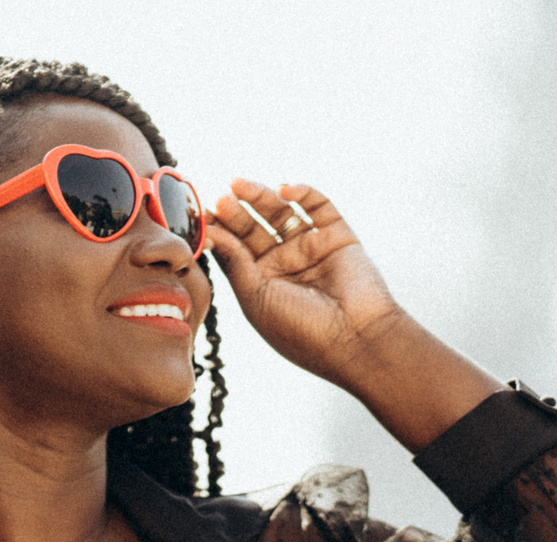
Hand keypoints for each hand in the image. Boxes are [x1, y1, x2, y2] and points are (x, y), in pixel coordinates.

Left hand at [207, 180, 406, 386]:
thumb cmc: (302, 330)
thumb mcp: (257, 298)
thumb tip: (210, 230)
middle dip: (236, 212)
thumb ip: (235, 262)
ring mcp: (311, 248)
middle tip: (220, 198)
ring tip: (239, 185)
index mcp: (262, 284)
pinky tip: (284, 190)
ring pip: (281, 212)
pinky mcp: (337, 235)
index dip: (219, 231)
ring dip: (260, 196)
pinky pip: (318, 206)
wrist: (356, 340)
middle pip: (255, 228)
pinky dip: (303, 193)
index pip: (235, 249)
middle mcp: (285, 264)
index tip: (200, 215)